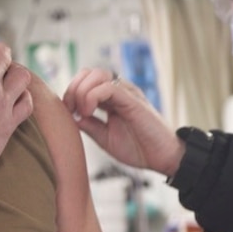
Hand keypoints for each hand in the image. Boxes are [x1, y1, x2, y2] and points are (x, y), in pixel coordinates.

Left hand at [62, 69, 183, 176]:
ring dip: (81, 91)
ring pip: (97, 75)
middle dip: (73, 89)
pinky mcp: (133, 100)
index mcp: (112, 99)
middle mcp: (119, 91)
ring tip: (82, 112)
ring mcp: (127, 93)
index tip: (68, 112)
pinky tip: (88, 113)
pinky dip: (91, 97)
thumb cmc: (139, 149)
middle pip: (88, 73)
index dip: (72, 92)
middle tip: (72, 110)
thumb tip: (70, 116)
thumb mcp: (105, 138)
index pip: (86, 80)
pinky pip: (108, 87)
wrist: (164, 158)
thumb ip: (89, 125)